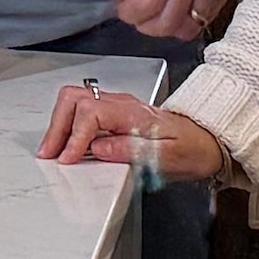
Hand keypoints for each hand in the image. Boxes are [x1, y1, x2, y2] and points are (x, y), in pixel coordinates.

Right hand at [41, 81, 223, 182]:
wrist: (208, 142)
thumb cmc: (192, 150)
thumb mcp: (167, 157)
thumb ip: (131, 151)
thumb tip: (99, 148)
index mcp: (133, 113)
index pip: (91, 114)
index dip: (75, 137)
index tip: (68, 158)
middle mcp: (121, 104)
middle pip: (75, 99)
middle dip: (57, 125)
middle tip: (49, 153)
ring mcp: (116, 106)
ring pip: (74, 101)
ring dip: (59, 123)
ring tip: (53, 149)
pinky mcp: (114, 114)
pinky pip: (82, 111)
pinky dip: (68, 125)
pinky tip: (67, 144)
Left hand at [95, 0, 252, 47]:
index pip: (146, 3)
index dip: (129, 12)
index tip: (123, 4)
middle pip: (166, 22)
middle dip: (145, 23)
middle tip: (140, 8)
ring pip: (188, 27)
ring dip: (168, 26)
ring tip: (159, 9)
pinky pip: (206, 20)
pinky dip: (189, 22)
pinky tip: (180, 6)